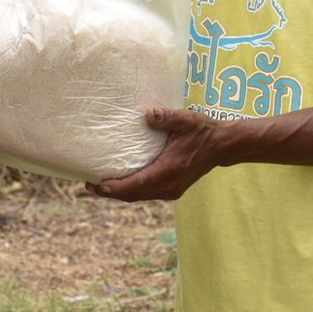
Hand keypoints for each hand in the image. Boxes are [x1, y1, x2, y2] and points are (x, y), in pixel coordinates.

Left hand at [88, 107, 224, 201]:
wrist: (222, 146)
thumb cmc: (203, 131)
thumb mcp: (186, 120)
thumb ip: (166, 117)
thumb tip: (147, 114)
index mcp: (169, 169)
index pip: (137, 184)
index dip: (116, 187)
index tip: (97, 185)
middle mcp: (169, 185)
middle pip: (134, 195)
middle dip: (110, 193)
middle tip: (89, 185)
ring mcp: (172, 189)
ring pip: (139, 197)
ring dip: (120, 193)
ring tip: (100, 186)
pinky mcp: (173, 189)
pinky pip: (147, 194)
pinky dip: (131, 191)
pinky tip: (121, 183)